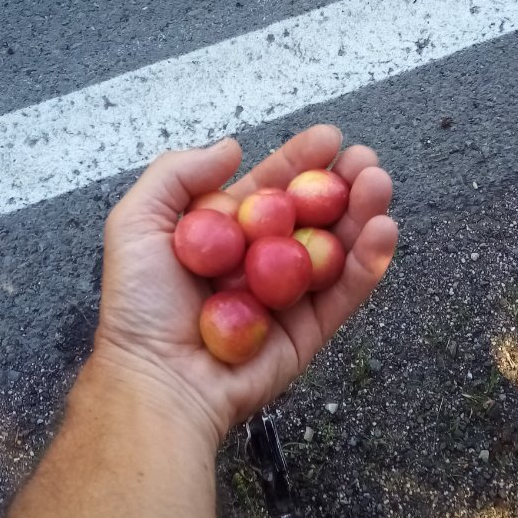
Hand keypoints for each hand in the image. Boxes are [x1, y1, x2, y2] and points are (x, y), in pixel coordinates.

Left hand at [90, 125, 397, 441]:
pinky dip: (369, 262)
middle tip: (364, 161)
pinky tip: (382, 230)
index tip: (329, 138)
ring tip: (378, 184)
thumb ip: (176, 175)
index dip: (299, 161)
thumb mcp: (135, 223)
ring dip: (362, 213)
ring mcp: (286, 298)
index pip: (268, 190)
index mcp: (221, 235)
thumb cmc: (139, 308)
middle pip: (311, 215)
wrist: (158, 379)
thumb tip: (232, 148)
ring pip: (335, 249)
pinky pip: (344, 293)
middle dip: (341, 184)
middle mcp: (258, 263)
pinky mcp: (309, 333)